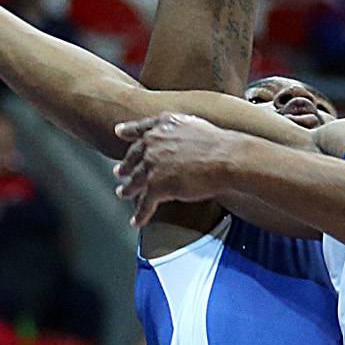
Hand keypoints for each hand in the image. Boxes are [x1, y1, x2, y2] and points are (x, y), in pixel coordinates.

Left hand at [114, 113, 240, 226]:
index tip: (120, 133)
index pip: (139, 129)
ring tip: (122, 194)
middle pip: (133, 157)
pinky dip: (140, 215)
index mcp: (161, 127)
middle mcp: (152, 144)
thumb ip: (178, 125)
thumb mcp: (194, 123)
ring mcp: (152, 166)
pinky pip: (145, 204)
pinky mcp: (157, 187)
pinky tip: (136, 221)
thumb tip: (180, 131)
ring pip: (135, 181)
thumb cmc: (218, 143)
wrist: (225, 158)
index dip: (128, 131)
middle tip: (119, 172)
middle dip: (125, 166)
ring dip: (127, 190)